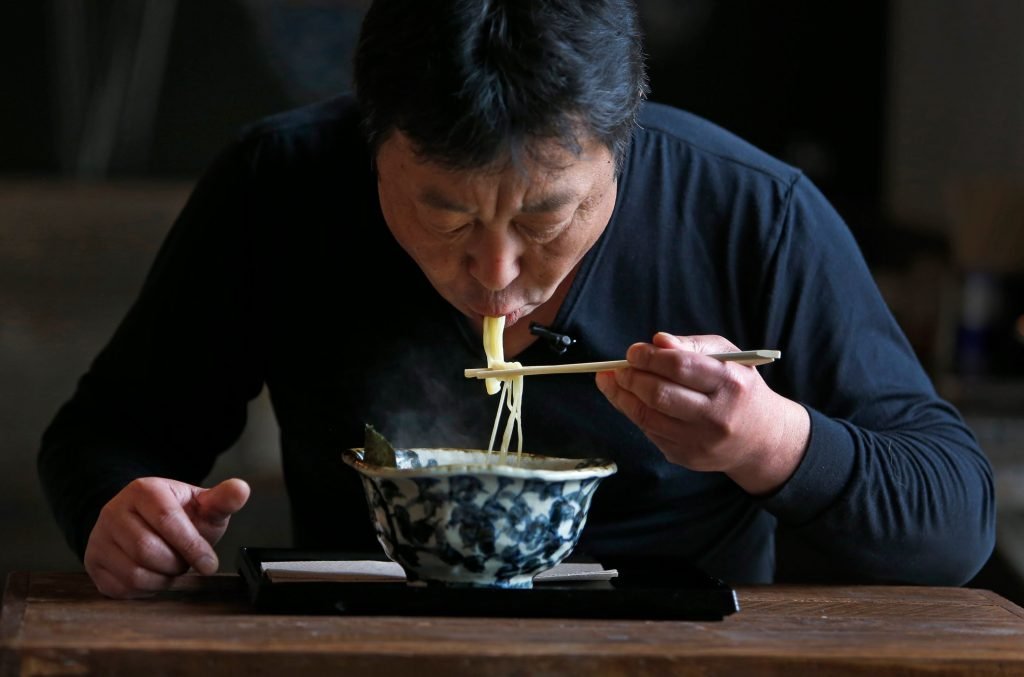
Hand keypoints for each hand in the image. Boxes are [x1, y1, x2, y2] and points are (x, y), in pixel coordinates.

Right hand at [84, 477, 250, 598]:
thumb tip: (241, 489)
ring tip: (171, 566)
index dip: (192, 546)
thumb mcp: (204, 506)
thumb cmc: (181, 516)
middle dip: (176, 563)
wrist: (146, 523)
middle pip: (148, 550)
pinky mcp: (93, 563)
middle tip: (186, 561)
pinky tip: (156, 575)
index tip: (210, 564)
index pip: (167, 521)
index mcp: (143, 490)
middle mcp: (114, 511)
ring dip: (163, 578)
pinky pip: (122, 588)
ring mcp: (99, 538)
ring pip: (134, 573)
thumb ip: (223, 500)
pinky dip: (147, 589)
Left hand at [595, 332, 808, 494]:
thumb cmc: (739, 388)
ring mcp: (701, 441)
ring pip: (648, 417)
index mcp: (730, 383)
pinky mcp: (688, 457)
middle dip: (631, 378)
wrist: (761, 438)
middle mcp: (717, 415)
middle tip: (619, 368)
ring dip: (623, 397)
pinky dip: (636, 414)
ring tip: (614, 382)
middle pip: (659, 394)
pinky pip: (651, 433)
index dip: (649, 357)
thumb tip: (658, 341)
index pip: (680, 366)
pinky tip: (631, 401)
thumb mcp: (727, 358)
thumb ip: (691, 346)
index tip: (633, 352)